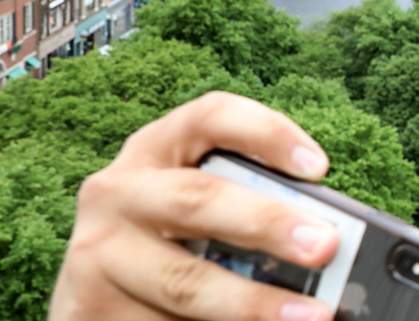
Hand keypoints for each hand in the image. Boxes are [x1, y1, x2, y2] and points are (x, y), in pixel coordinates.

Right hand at [49, 92, 339, 320]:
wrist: (101, 301)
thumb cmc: (176, 245)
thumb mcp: (205, 213)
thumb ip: (255, 213)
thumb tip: (330, 239)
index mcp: (156, 150)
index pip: (210, 118)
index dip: (266, 134)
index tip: (319, 167)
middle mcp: (119, 192)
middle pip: (197, 199)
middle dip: (267, 223)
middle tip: (324, 247)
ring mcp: (97, 254)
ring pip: (185, 281)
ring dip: (254, 303)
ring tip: (311, 316)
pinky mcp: (88, 309)